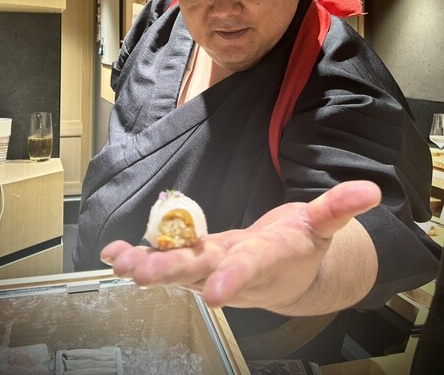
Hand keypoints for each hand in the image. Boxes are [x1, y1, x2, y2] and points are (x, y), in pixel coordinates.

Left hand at [100, 180, 380, 313]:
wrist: (288, 276)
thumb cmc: (303, 247)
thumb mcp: (324, 225)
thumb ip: (339, 207)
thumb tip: (369, 190)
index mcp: (270, 258)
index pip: (254, 265)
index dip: (236, 277)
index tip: (215, 291)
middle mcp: (237, 267)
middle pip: (203, 270)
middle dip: (173, 272)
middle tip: (143, 273)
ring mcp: (214, 266)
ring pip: (178, 269)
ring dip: (148, 266)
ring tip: (119, 262)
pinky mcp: (199, 262)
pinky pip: (167, 261)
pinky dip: (140, 257)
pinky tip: (113, 254)